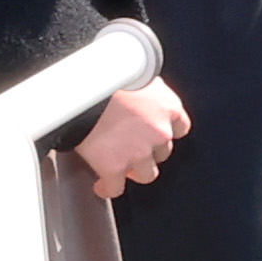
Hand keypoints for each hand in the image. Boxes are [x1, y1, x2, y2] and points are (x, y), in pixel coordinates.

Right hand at [71, 75, 188, 197]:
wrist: (81, 85)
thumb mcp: (137, 74)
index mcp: (168, 107)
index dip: (164, 132)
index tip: (155, 134)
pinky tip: (101, 185)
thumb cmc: (106, 72)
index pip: (180, 127)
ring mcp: (138, 152)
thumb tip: (138, 95)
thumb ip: (145, 93)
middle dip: (148, 151)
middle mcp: (160, 132)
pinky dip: (108, 188)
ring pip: (146, 174)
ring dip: (133, 170)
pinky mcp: (114, 167)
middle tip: (130, 146)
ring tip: (119, 166)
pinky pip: (115, 188)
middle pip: (163, 152)